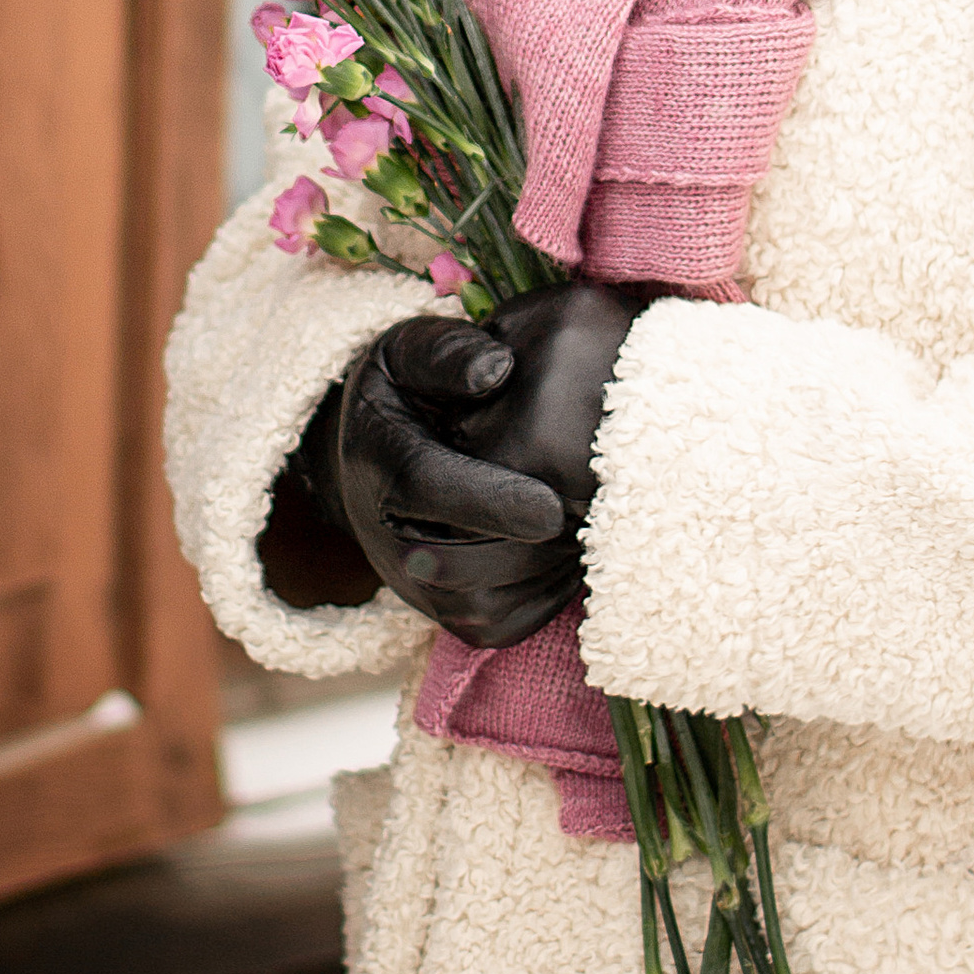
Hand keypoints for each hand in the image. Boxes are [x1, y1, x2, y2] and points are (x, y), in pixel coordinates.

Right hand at [335, 282, 657, 648]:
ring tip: (592, 522)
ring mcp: (418, 588)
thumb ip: (447, 353)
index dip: (490, 501)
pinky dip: (547, 591)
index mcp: (377, 460)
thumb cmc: (408, 395)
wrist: (377, 467)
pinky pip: (506, 622)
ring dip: (546, 569)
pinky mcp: (451, 618)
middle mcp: (388, 537)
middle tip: (595, 512)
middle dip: (532, 545)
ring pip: (486, 603)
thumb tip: (498, 369)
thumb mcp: (410, 352)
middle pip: (460, 564)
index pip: (426, 489)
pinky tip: (573, 545)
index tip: (551, 505)